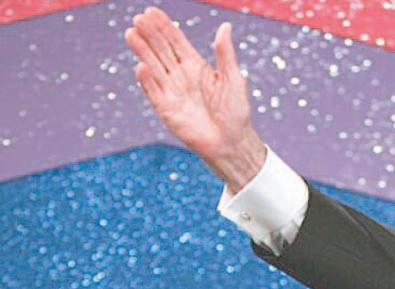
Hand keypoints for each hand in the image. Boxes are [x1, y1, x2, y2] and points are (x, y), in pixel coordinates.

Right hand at [124, 6, 265, 192]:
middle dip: (150, 35)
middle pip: (161, 51)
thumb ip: (225, 54)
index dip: (164, 27)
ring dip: (142, 52)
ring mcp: (171, 92)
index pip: (176, 42)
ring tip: (131, 34)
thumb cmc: (236, 111)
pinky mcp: (166, 109)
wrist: (231, 142)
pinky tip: (141, 66)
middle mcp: (181, 76)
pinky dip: (147, 80)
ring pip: (153, 67)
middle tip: (138, 18)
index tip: (151, 11)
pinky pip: (153, 92)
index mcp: (196, 66)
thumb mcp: (233, 78)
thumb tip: (226, 26)